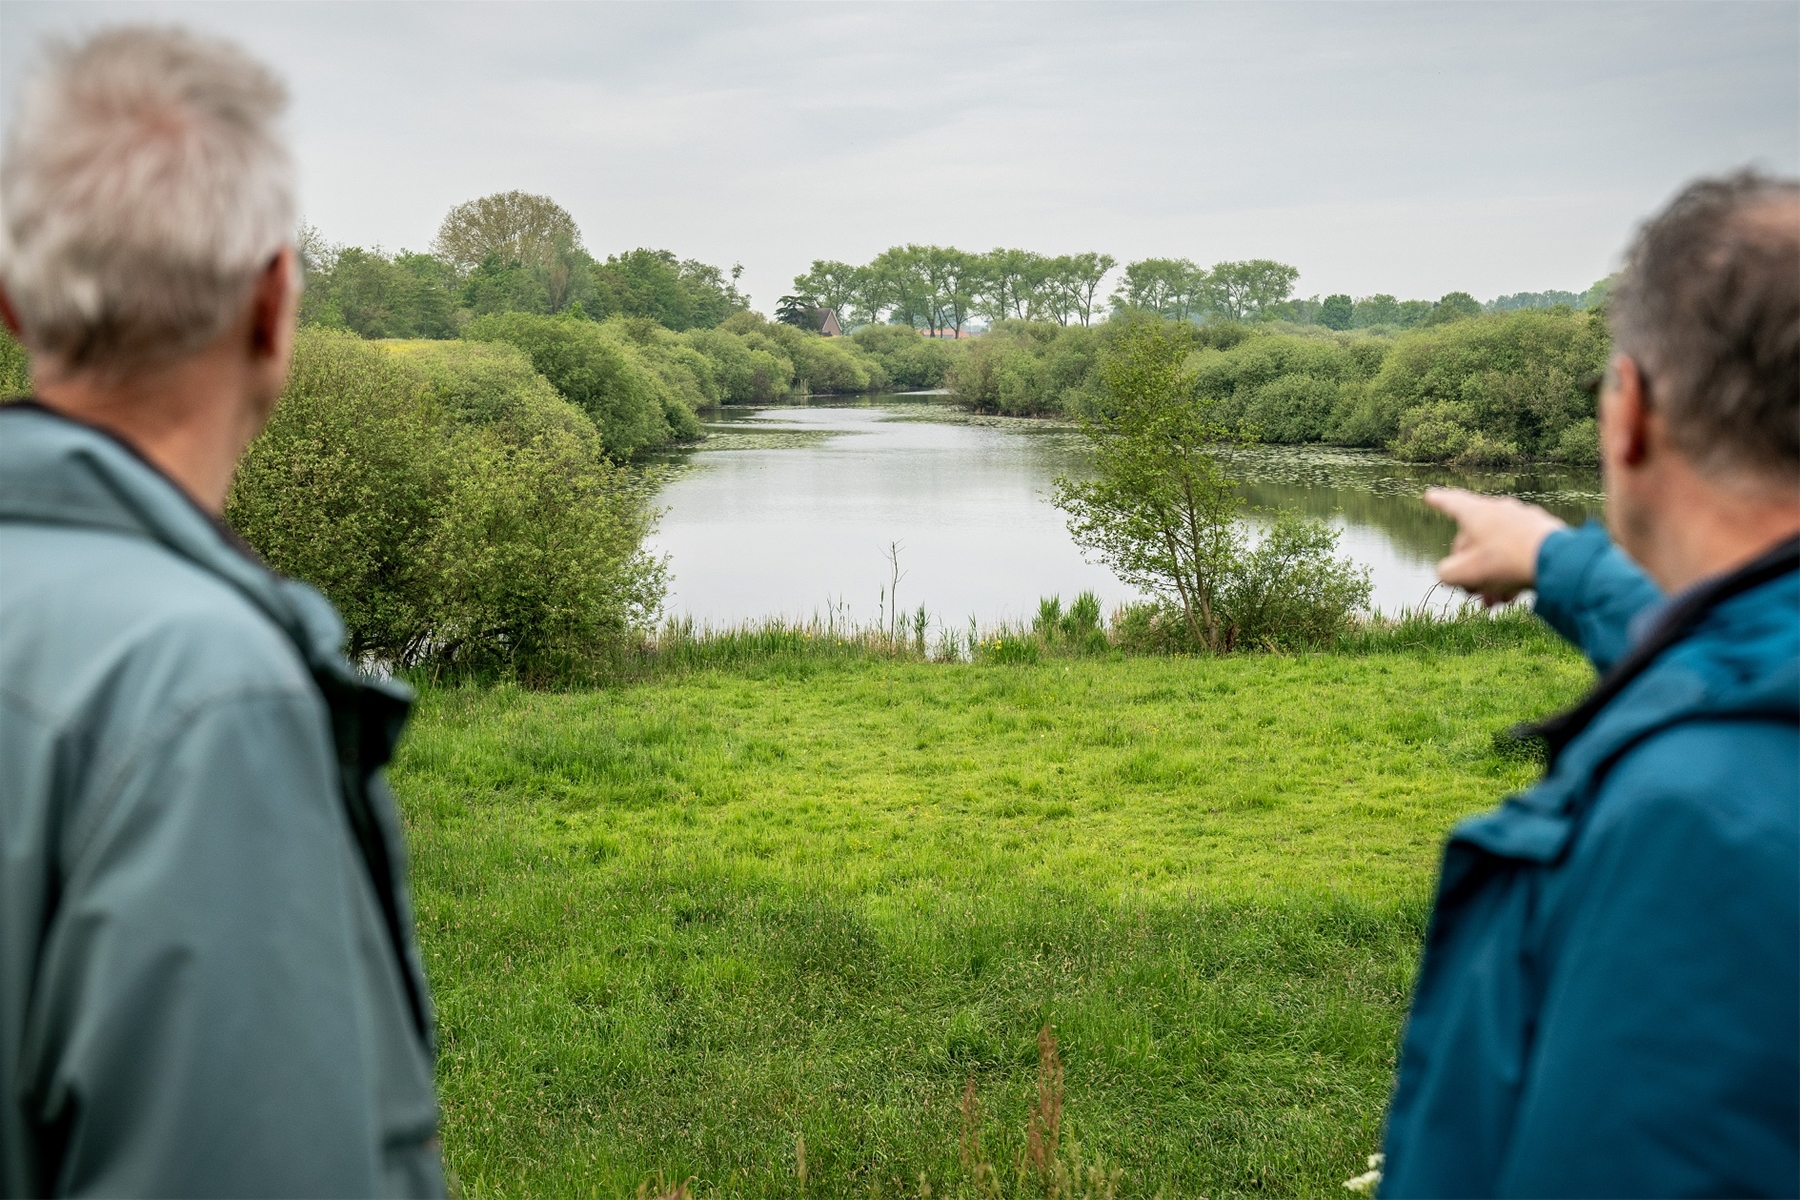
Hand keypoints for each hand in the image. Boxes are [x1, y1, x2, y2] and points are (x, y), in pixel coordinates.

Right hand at [1424, 487, 1566, 604]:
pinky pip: (1519, 551)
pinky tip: (1514, 594)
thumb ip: (1446, 573)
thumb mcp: (1464, 574)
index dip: (1437, 501)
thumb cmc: (1505, 562)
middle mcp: (1500, 510)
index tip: (1429, 495)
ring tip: (1494, 602)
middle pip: (1475, 538)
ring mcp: (1524, 520)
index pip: (1451, 503)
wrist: (1559, 561)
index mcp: (1476, 513)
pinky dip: (1512, 571)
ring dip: (1492, 576)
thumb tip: (1449, 573)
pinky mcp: (1545, 532)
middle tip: (1471, 592)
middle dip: (1469, 569)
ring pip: (1498, 549)